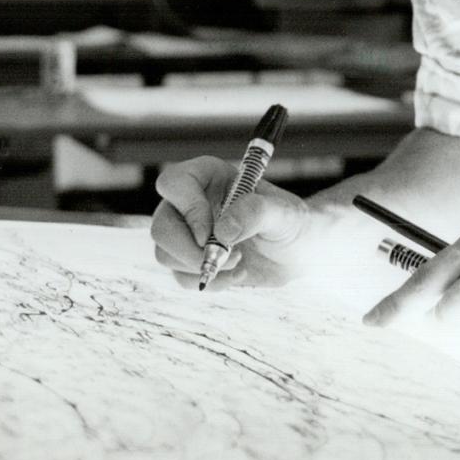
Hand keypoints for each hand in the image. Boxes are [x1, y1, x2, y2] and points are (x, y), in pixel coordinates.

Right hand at [150, 156, 312, 289]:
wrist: (298, 251)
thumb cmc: (290, 222)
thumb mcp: (283, 212)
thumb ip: (255, 213)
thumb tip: (222, 232)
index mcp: (208, 177)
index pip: (174, 183)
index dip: (187, 209)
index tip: (210, 235)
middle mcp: (191, 202)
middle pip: (161, 226)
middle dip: (189, 251)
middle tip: (226, 258)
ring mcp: (188, 232)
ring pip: (165, 254)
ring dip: (202, 267)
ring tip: (239, 262)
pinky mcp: (191, 260)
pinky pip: (181, 277)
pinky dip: (210, 282)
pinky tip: (237, 274)